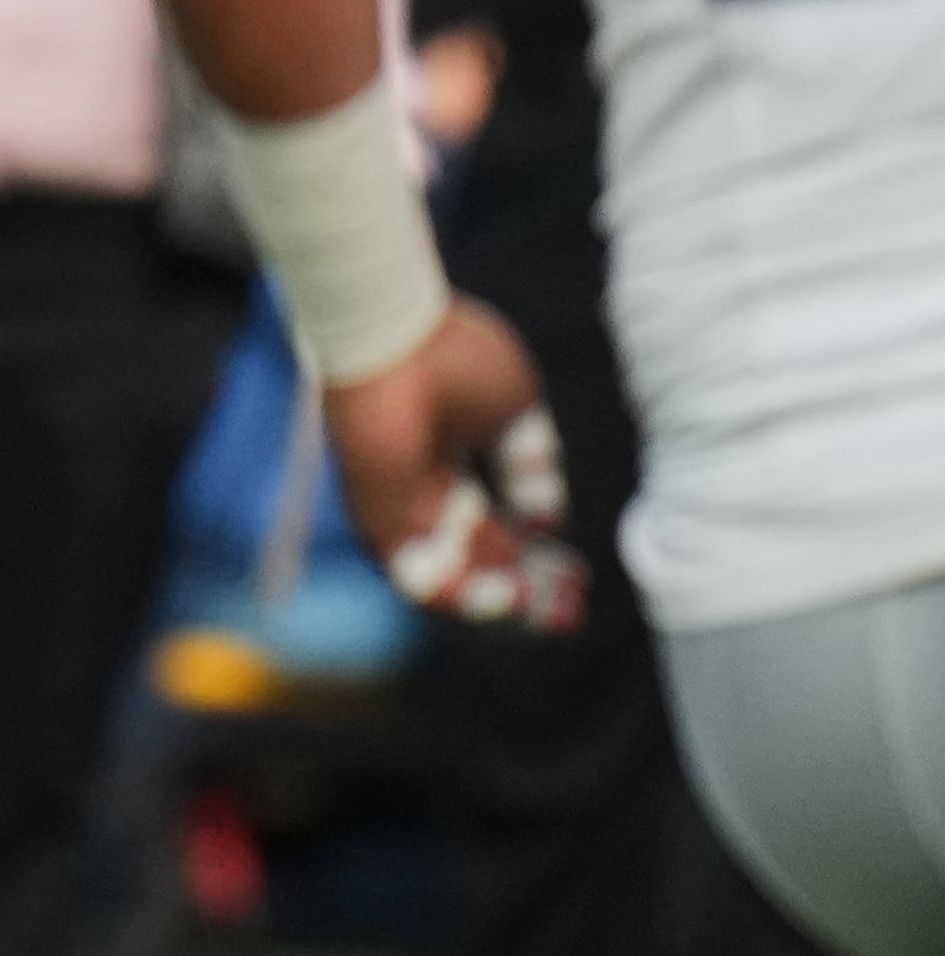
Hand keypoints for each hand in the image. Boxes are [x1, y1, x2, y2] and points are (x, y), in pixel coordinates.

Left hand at [321, 297, 585, 632]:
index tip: (577, 582)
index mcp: (449, 468)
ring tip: (546, 615)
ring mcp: (398, 514)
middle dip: (528, 594)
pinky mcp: (379, 522)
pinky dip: (464, 594)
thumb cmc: (452, 356)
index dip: (538, 561)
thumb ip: (532, 469)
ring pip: (452, 579)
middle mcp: (422, 499)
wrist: (398, 338)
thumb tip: (545, 525)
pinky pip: (419, 577)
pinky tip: (509, 599)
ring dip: (500, 604)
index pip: (498, 531)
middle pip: (478, 563)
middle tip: (568, 618)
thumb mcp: (515, 413)